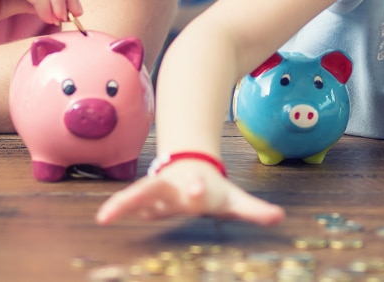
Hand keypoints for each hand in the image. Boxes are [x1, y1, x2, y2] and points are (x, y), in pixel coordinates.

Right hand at [94, 161, 284, 225]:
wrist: (188, 165)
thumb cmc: (212, 188)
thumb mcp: (233, 198)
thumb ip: (253, 209)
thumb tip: (280, 218)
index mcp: (195, 187)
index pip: (197, 188)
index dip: (197, 188)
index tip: (197, 188)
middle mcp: (173, 188)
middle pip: (162, 188)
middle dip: (153, 196)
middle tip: (148, 202)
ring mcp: (156, 193)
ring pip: (139, 194)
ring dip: (126, 203)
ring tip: (107, 215)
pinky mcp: (144, 199)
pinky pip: (129, 203)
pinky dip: (118, 208)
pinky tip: (104, 218)